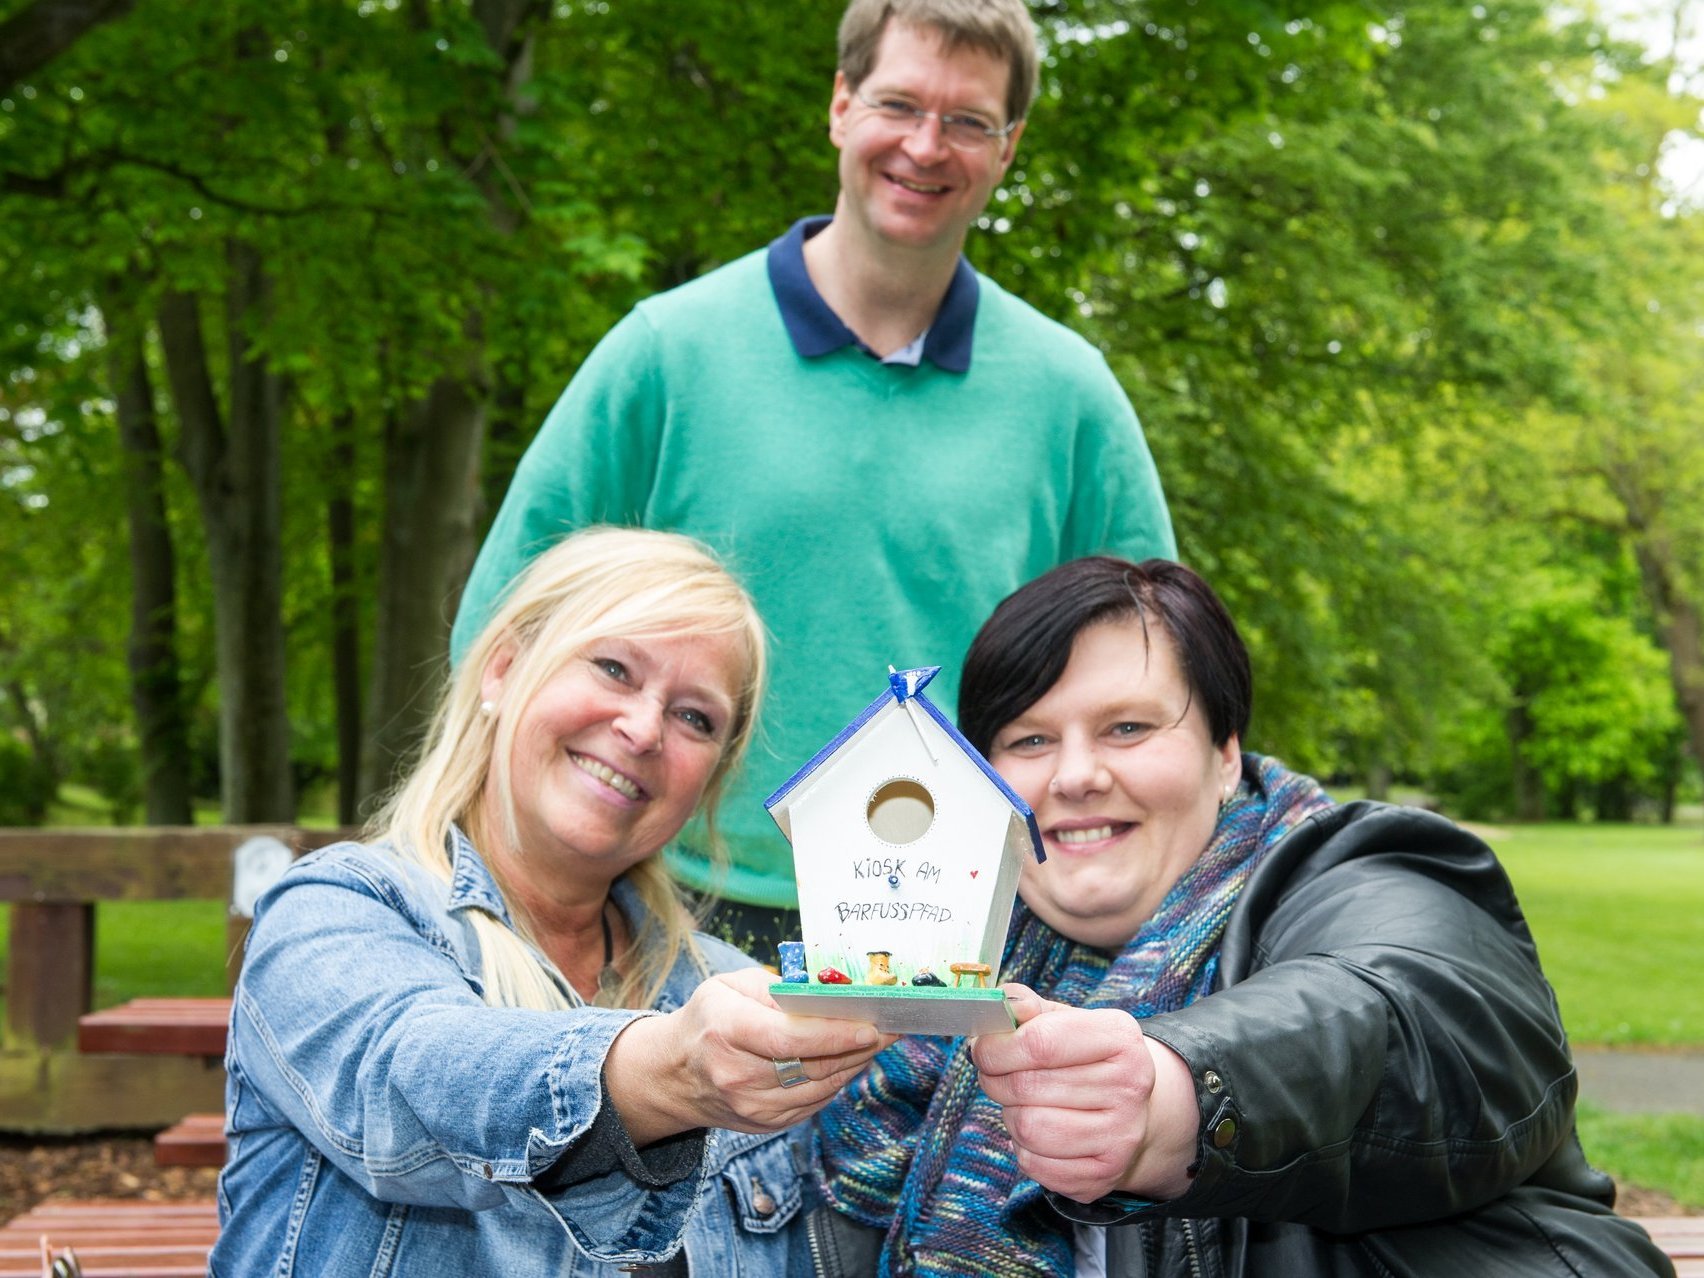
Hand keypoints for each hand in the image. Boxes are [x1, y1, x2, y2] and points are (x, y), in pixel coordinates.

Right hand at [605, 966, 893, 1143]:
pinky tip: (851, 1061)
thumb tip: (828, 993)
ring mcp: (751, 1107)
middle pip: (811, 1066)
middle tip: (891, 1027)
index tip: (871, 1026)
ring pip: (819, 1088)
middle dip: (858, 1048)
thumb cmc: (708, 1019)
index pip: (788, 1039)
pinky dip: (837, 1081)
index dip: (834, 1035)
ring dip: (855, 1065)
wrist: (674, 1074)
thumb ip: (776, 987)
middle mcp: (736, 1075)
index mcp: (725, 1031)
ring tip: (879, 1042)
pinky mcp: (765, 1125)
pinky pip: (814, 1103)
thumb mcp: (729, 986)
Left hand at [971, 984, 1195, 1202]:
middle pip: (1027, 1086)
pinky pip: (1035, 1164)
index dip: (997, 1047)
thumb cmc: (1087, 1059)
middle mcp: (1129, 1086)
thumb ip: (1028, 1007)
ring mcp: (1121, 1135)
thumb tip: (1003, 1003)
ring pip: (1028, 1128)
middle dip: (995, 1080)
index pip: (1040, 1042)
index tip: (981, 1048)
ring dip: (1010, 1115)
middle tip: (995, 1075)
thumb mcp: (1065, 1022)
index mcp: (1120, 1037)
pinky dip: (1023, 1148)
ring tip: (1022, 1104)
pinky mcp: (1105, 1174)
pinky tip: (1039, 1132)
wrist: (1135, 1110)